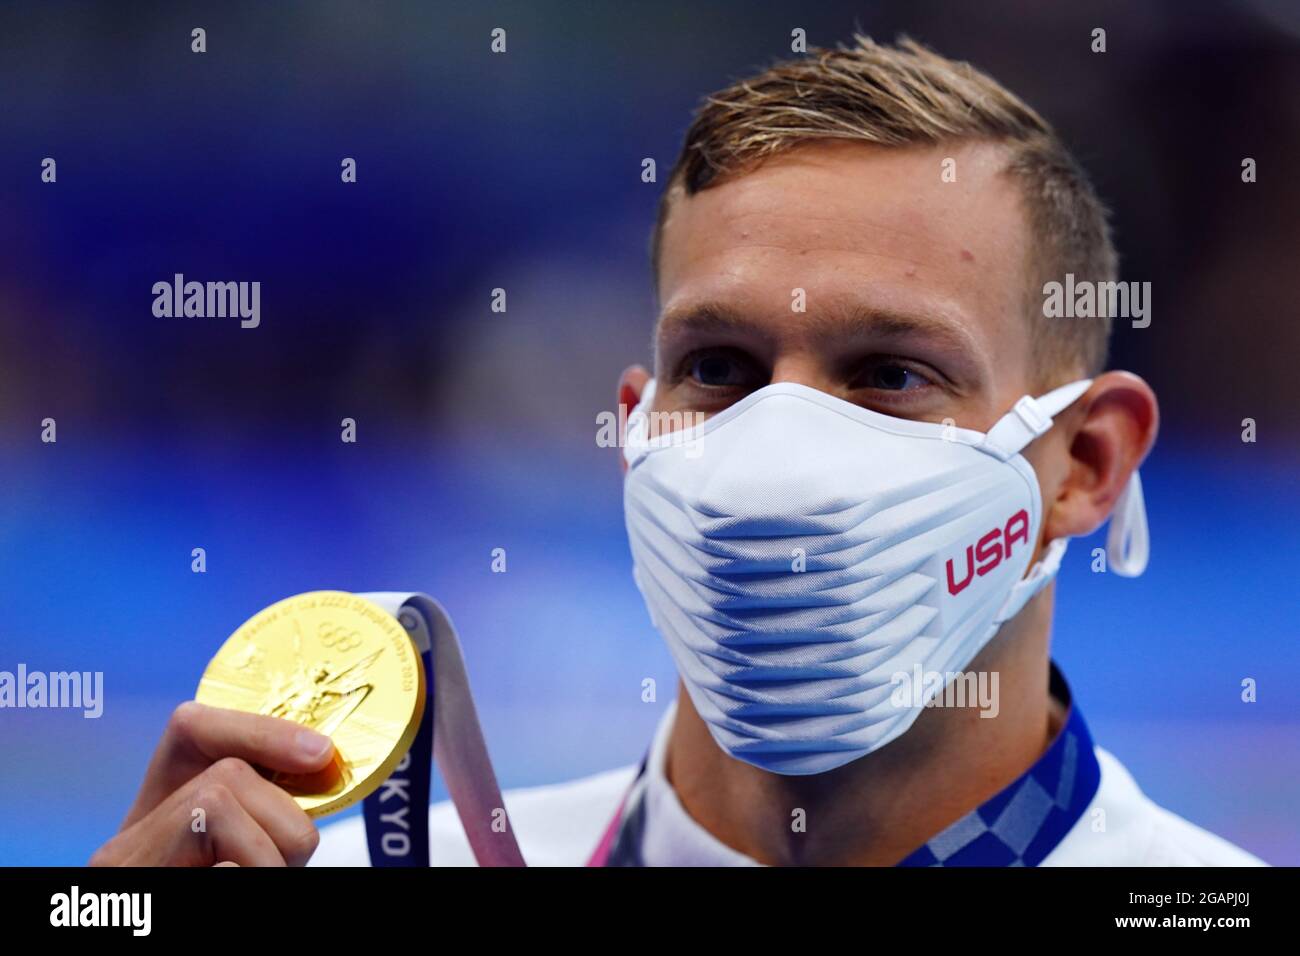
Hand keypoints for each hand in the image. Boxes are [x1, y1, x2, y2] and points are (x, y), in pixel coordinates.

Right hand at [89, 701, 334, 865]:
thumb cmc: (224, 885)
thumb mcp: (247, 853)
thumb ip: (265, 811)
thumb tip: (322, 758)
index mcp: (155, 819)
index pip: (191, 727)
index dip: (261, 730)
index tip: (320, 753)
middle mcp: (125, 840)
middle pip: (226, 775)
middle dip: (283, 821)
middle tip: (284, 867)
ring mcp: (121, 866)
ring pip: (222, 806)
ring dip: (272, 860)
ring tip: (257, 884)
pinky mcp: (130, 886)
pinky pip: (225, 864)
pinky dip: (254, 879)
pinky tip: (233, 893)